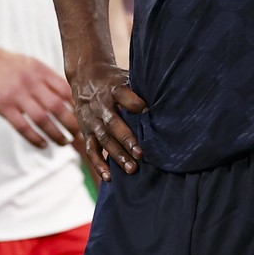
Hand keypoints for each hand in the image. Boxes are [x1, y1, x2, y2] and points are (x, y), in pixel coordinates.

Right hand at [0, 49, 79, 149]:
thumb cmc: (6, 64)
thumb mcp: (30, 64)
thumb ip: (47, 78)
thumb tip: (69, 96)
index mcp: (40, 70)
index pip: (66, 90)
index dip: (78, 106)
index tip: (86, 118)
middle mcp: (30, 82)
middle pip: (58, 107)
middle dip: (72, 124)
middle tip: (81, 136)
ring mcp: (16, 94)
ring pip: (42, 119)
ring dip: (56, 134)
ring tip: (64, 142)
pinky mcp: (2, 106)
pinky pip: (22, 126)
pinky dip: (35, 138)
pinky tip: (43, 145)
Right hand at [69, 57, 146, 180]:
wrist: (85, 77)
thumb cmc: (114, 81)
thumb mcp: (126, 77)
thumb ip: (141, 89)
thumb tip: (168, 100)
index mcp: (113, 89)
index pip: (122, 94)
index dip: (134, 102)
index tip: (147, 111)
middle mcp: (101, 105)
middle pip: (113, 123)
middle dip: (127, 139)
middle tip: (141, 154)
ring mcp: (92, 120)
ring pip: (103, 139)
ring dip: (117, 154)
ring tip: (132, 168)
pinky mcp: (86, 132)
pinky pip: (91, 150)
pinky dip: (98, 164)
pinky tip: (109, 177)